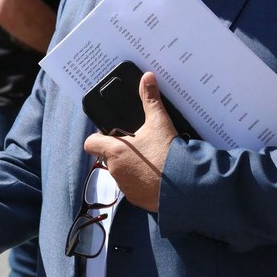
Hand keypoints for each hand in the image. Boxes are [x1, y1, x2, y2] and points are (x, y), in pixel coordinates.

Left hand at [83, 72, 175, 211]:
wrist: (185, 185)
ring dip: (131, 168)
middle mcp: (114, 170)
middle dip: (121, 152)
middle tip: (140, 146)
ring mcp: (125, 187)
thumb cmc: (167, 153)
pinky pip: (134, 189)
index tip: (109, 135)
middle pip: (109, 158)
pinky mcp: (136, 200)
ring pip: (122, 174)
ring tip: (151, 161)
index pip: (91, 143)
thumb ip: (150, 99)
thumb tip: (147, 77)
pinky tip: (157, 177)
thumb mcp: (159, 122)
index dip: (97, 138)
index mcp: (114, 151)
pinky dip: (142, 184)